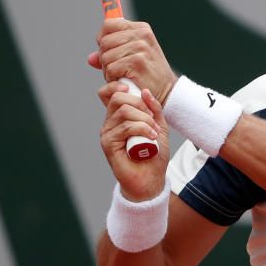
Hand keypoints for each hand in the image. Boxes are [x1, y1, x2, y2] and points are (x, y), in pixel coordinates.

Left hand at [90, 18, 177, 104]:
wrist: (167, 91)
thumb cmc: (147, 74)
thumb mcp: (132, 58)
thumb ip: (111, 54)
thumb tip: (91, 58)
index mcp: (141, 28)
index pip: (109, 24)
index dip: (102, 37)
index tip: (106, 49)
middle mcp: (142, 34)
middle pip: (104, 41)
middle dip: (104, 57)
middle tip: (115, 68)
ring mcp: (140, 47)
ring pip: (105, 56)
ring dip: (108, 70)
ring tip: (120, 75)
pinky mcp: (137, 62)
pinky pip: (111, 68)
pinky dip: (112, 78)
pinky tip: (123, 80)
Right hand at [99, 81, 169, 201]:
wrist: (151, 178)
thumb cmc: (153, 153)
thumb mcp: (158, 126)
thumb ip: (153, 109)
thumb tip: (144, 91)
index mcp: (119, 116)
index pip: (110, 92)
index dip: (120, 86)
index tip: (138, 92)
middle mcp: (110, 122)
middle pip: (118, 98)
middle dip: (140, 104)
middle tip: (152, 119)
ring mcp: (107, 133)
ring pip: (124, 111)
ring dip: (145, 119)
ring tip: (154, 132)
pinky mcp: (108, 144)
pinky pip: (125, 127)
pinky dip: (142, 128)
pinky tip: (151, 137)